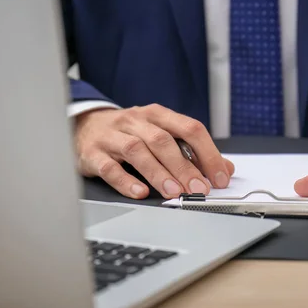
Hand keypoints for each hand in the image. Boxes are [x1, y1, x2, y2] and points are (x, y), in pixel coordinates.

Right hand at [74, 104, 233, 198]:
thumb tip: (224, 170)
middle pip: (164, 141)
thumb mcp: (161, 133)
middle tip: (199, 189)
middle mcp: (135, 121)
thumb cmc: (129, 132)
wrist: (83, 125)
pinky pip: (109, 167)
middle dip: (185, 167)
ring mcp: (112, 136)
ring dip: (158, 173)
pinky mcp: (93, 153)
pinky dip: (125, 181)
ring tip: (174, 192)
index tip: (220, 177)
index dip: (208, 153)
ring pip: (138, 151)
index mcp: (157, 115)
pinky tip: (139, 192)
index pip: (189, 128)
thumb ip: (192, 151)